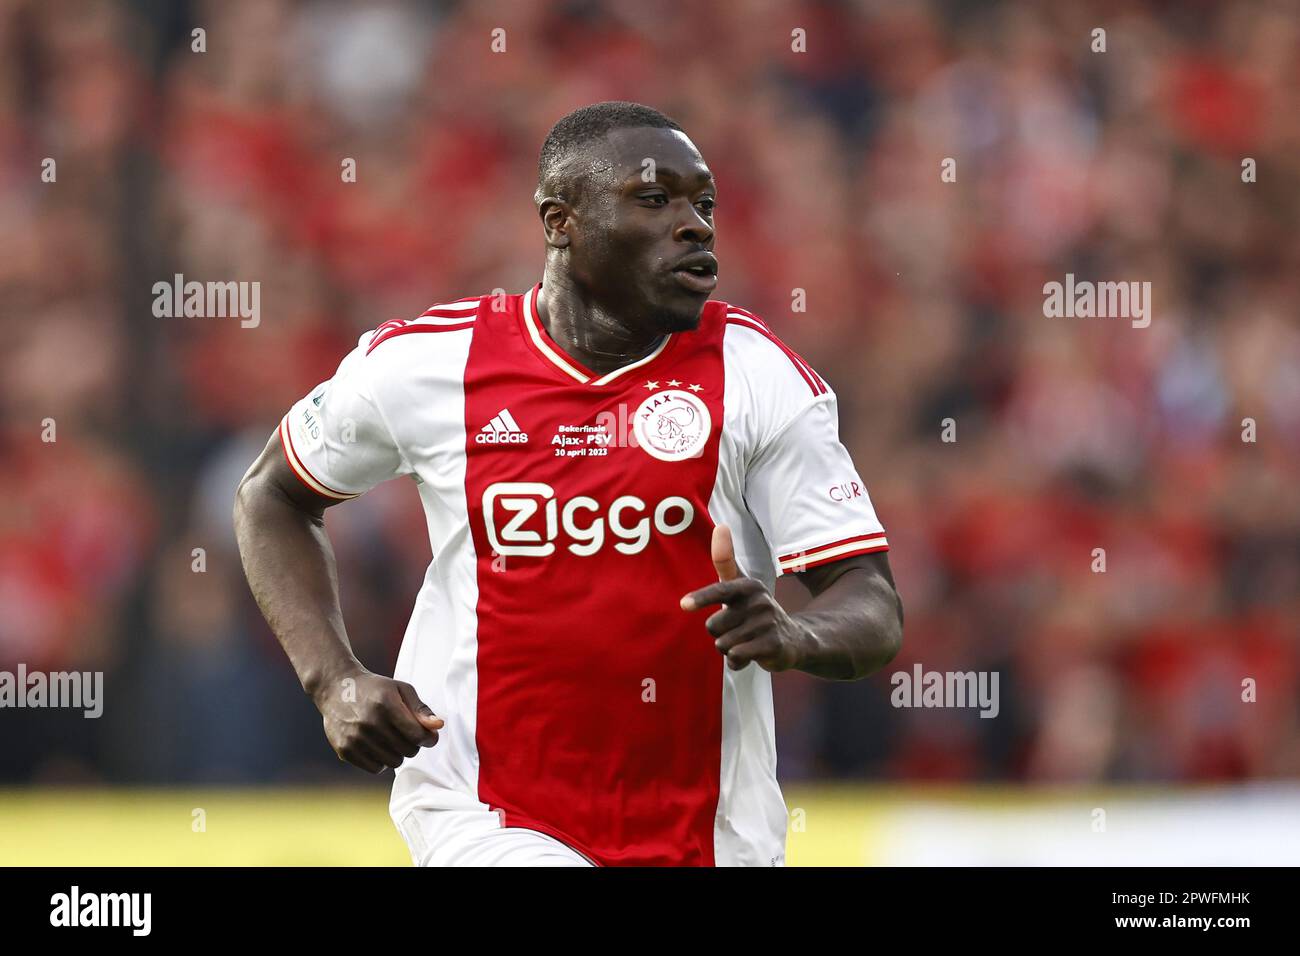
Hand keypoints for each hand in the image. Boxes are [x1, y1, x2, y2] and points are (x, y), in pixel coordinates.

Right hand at [312, 665, 443, 772]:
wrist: (337, 688)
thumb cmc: (376, 689)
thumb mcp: (401, 690)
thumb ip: (421, 709)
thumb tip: (438, 726)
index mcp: (386, 704)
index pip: (417, 735)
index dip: (428, 738)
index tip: (428, 736)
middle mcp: (369, 722)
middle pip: (408, 751)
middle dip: (413, 744)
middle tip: (406, 734)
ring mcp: (355, 737)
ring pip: (393, 762)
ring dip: (398, 753)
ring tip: (391, 738)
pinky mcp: (344, 750)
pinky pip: (375, 769)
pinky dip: (381, 761)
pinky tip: (377, 746)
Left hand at [679, 525, 810, 671]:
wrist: (793, 639)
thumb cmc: (754, 611)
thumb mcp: (740, 585)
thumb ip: (725, 560)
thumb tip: (720, 525)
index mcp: (748, 585)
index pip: (720, 591)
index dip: (701, 598)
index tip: (684, 605)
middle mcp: (759, 602)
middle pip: (713, 625)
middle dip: (718, 633)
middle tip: (736, 629)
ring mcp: (767, 623)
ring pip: (722, 643)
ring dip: (727, 648)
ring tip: (745, 641)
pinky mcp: (773, 644)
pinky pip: (736, 656)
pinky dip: (736, 661)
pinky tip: (749, 654)